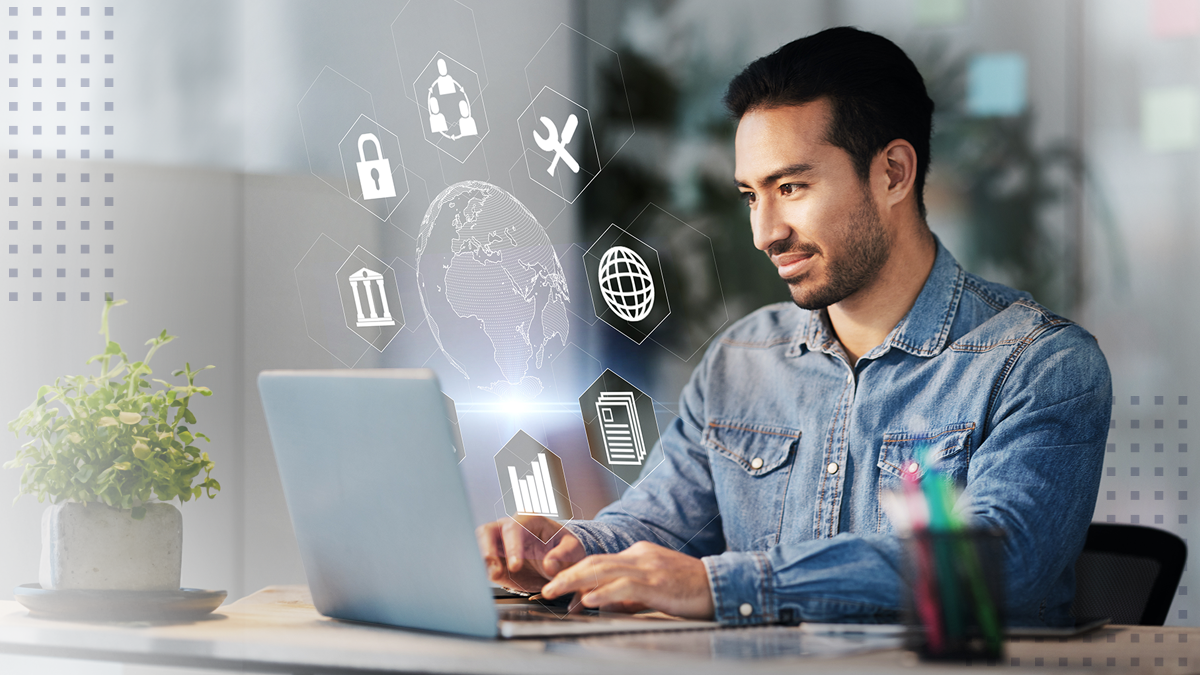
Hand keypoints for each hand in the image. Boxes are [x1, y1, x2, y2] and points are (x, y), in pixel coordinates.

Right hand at [475, 515, 584, 592]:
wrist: (558, 559)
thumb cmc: (564, 549)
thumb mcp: (572, 550)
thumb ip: (564, 556)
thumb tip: (550, 565)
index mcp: (528, 520)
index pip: (514, 529)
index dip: (512, 547)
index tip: (516, 566)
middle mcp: (508, 528)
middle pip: (486, 532)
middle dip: (487, 551)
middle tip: (495, 572)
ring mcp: (498, 543)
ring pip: (478, 546)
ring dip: (482, 563)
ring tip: (493, 577)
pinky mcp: (493, 559)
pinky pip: (481, 563)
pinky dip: (481, 572)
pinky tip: (489, 581)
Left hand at [540, 541, 714, 618]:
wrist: (721, 585)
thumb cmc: (689, 590)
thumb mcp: (653, 590)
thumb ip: (627, 594)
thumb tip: (599, 602)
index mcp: (639, 554)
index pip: (600, 562)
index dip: (576, 575)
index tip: (559, 589)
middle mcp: (640, 556)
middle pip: (595, 561)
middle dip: (567, 575)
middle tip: (546, 588)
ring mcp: (649, 567)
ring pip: (603, 570)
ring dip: (575, 581)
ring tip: (556, 591)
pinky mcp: (658, 583)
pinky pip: (625, 586)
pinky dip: (604, 592)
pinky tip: (589, 600)